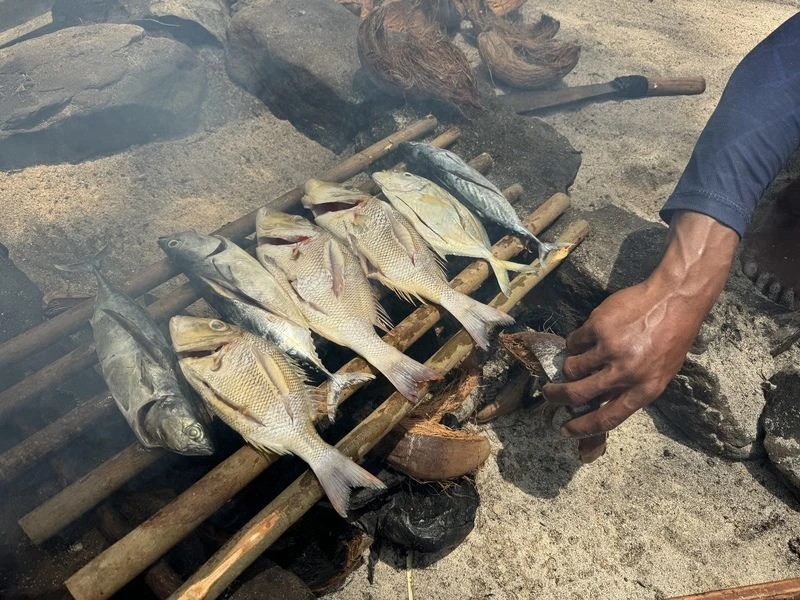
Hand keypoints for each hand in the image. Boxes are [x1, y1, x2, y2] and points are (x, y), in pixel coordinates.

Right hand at [543, 211, 738, 437]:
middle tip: (548, 394)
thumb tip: (599, 400)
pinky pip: (574, 341)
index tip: (565, 430)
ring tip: (578, 357)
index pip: (608, 418)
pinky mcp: (598, 327)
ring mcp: (609, 348)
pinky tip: (589, 336)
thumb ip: (631, 389)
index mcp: (644, 389)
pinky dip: (576, 342)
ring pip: (572, 367)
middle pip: (579, 394)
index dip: (582, 427)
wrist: (674, 300)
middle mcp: (625, 372)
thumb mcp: (660, 373)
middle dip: (557, 396)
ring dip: (570, 365)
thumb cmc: (671, 338)